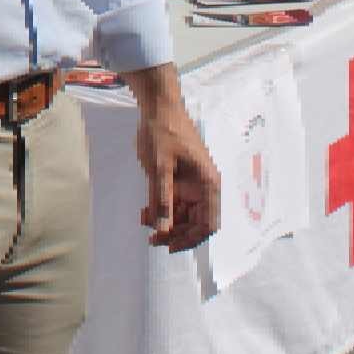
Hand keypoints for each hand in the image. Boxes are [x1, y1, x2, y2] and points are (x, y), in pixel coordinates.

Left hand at [129, 78, 220, 251]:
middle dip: (175, 233)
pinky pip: (173, 202)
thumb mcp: (159, 167)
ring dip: (166, 222)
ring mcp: (191, 184)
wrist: (157, 106)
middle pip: (195, 222)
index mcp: (208, 185)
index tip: (171, 246)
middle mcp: (203, 188)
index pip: (209, 223)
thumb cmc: (162, 132)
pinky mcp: (178, 179)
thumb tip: (163, 228)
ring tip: (144, 224)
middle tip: (152, 240)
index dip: (192, 239)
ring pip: (182, 214)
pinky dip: (160, 210)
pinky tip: (144, 213)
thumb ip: (161, 198)